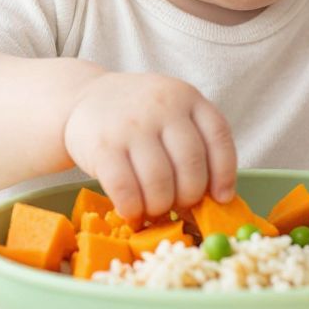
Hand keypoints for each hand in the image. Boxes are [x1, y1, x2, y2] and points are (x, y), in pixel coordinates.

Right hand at [64, 72, 236, 221]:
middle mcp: (162, 106)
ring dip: (160, 206)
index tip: (221, 198)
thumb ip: (193, 142)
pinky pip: (126, 190)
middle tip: (179, 205)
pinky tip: (132, 211)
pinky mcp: (103, 146)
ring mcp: (131, 125)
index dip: (225, 174)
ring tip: (154, 208)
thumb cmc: (138, 116)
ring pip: (160, 182)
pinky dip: (133, 209)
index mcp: (187, 97)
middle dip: (189, 196)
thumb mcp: (171, 111)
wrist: (84, 98)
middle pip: (191, 165)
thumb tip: (215, 198)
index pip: (218, 138)